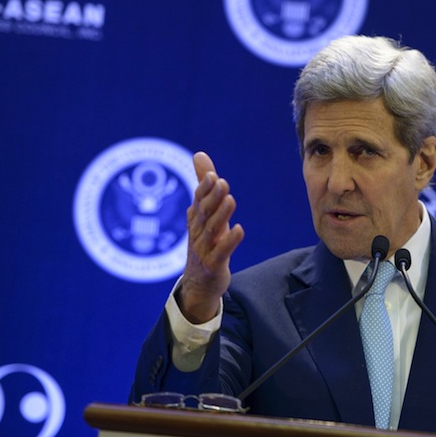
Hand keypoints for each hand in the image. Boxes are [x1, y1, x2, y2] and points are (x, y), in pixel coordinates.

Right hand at [177, 151, 244, 322]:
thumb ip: (204, 184)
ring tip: (231, 200)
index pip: (198, 200)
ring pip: (212, 230)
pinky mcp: (213, 264)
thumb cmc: (205, 241)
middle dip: (212, 198)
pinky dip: (229, 241)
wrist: (199, 282)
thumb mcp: (205, 213)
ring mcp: (204, 249)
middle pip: (204, 213)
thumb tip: (199, 154)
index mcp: (196, 218)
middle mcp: (198, 231)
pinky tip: (239, 230)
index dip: (204, 189)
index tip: (213, 176)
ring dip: (221, 215)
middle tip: (222, 182)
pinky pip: (221, 252)